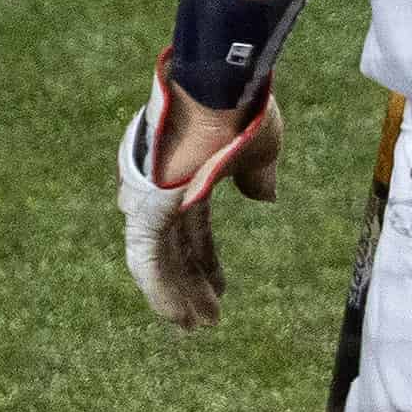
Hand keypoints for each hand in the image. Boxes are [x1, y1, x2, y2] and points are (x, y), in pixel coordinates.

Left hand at [116, 60, 281, 330]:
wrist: (223, 84)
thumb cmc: (243, 107)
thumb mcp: (259, 148)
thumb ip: (257, 174)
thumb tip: (263, 196)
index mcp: (186, 175)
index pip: (192, 230)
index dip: (205, 262)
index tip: (219, 289)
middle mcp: (161, 189)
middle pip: (174, 248)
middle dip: (190, 285)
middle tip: (205, 319)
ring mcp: (151, 197)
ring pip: (159, 260)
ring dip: (177, 295)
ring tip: (197, 326)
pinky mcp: (147, 205)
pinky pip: (149, 259)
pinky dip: (162, 289)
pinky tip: (179, 316)